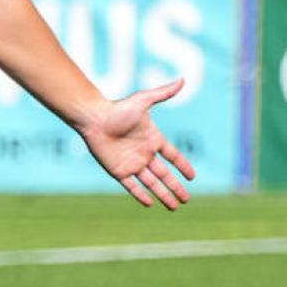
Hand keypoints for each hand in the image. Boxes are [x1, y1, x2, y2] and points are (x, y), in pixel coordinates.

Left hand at [78, 78, 196, 209]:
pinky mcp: (118, 171)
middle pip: (164, 175)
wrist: (93, 119)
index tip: (192, 177)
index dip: (182, 166)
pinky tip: (150, 203)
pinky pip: (132, 186)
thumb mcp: (143, 101)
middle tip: (187, 200)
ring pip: (151, 183)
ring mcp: (132, 163)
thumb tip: (182, 79)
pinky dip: (141, 194)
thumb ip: (162, 93)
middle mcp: (144, 153)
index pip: (172, 156)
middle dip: (176, 187)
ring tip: (174, 207)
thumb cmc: (117, 109)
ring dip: (163, 195)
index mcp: (153, 139)